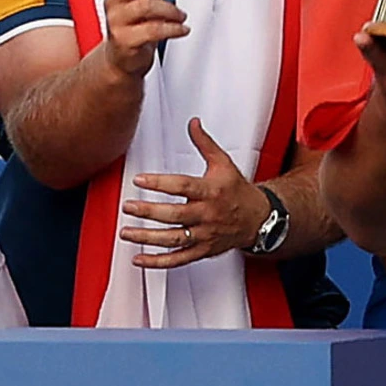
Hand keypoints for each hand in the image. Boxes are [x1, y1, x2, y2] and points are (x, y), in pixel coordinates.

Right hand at [101, 0, 186, 78]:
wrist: (122, 59)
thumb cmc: (133, 22)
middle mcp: (113, 1)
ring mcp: (117, 22)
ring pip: (146, 6)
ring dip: (171, 9)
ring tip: (181, 15)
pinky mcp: (126, 41)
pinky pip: (153, 31)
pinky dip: (173, 29)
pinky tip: (182, 28)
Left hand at [118, 118, 270, 267]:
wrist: (258, 219)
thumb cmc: (237, 190)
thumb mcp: (224, 163)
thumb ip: (205, 143)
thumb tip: (193, 123)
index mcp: (211, 191)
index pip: (182, 186)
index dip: (159, 183)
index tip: (139, 180)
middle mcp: (207, 215)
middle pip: (174, 215)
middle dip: (148, 212)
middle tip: (128, 206)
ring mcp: (204, 235)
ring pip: (173, 239)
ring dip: (147, 238)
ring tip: (126, 232)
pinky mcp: (202, 251)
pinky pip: (178, 260)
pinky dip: (157, 262)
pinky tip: (139, 259)